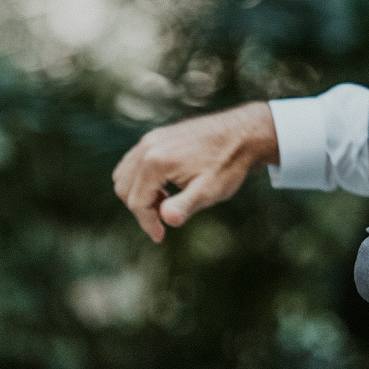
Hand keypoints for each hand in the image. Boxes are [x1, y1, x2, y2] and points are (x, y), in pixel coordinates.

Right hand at [112, 102, 277, 241]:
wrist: (244, 133)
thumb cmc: (228, 164)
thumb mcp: (209, 190)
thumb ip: (184, 206)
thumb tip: (166, 219)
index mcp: (155, 161)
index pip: (136, 202)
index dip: (147, 223)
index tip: (160, 236)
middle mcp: (147, 146)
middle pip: (124, 187)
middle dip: (140, 208)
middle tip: (164, 218)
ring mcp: (151, 138)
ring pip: (126, 173)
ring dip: (140, 193)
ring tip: (167, 202)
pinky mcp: (158, 135)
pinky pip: (136, 161)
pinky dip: (143, 178)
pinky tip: (167, 186)